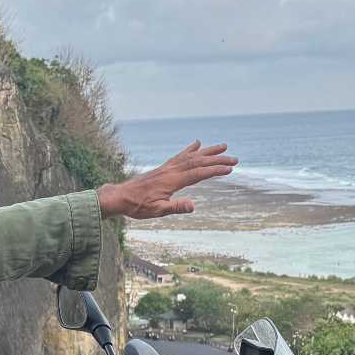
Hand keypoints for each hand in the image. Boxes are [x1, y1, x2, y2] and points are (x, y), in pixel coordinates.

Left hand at [96, 141, 235, 218]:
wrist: (120, 197)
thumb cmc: (138, 206)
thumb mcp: (157, 211)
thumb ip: (176, 207)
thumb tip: (193, 205)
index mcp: (172, 180)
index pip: (198, 173)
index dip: (215, 170)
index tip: (229, 169)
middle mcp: (171, 170)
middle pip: (198, 162)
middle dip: (217, 159)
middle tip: (234, 158)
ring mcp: (167, 167)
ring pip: (191, 156)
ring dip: (208, 151)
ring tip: (223, 146)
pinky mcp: (164, 168)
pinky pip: (180, 156)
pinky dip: (191, 149)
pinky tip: (197, 144)